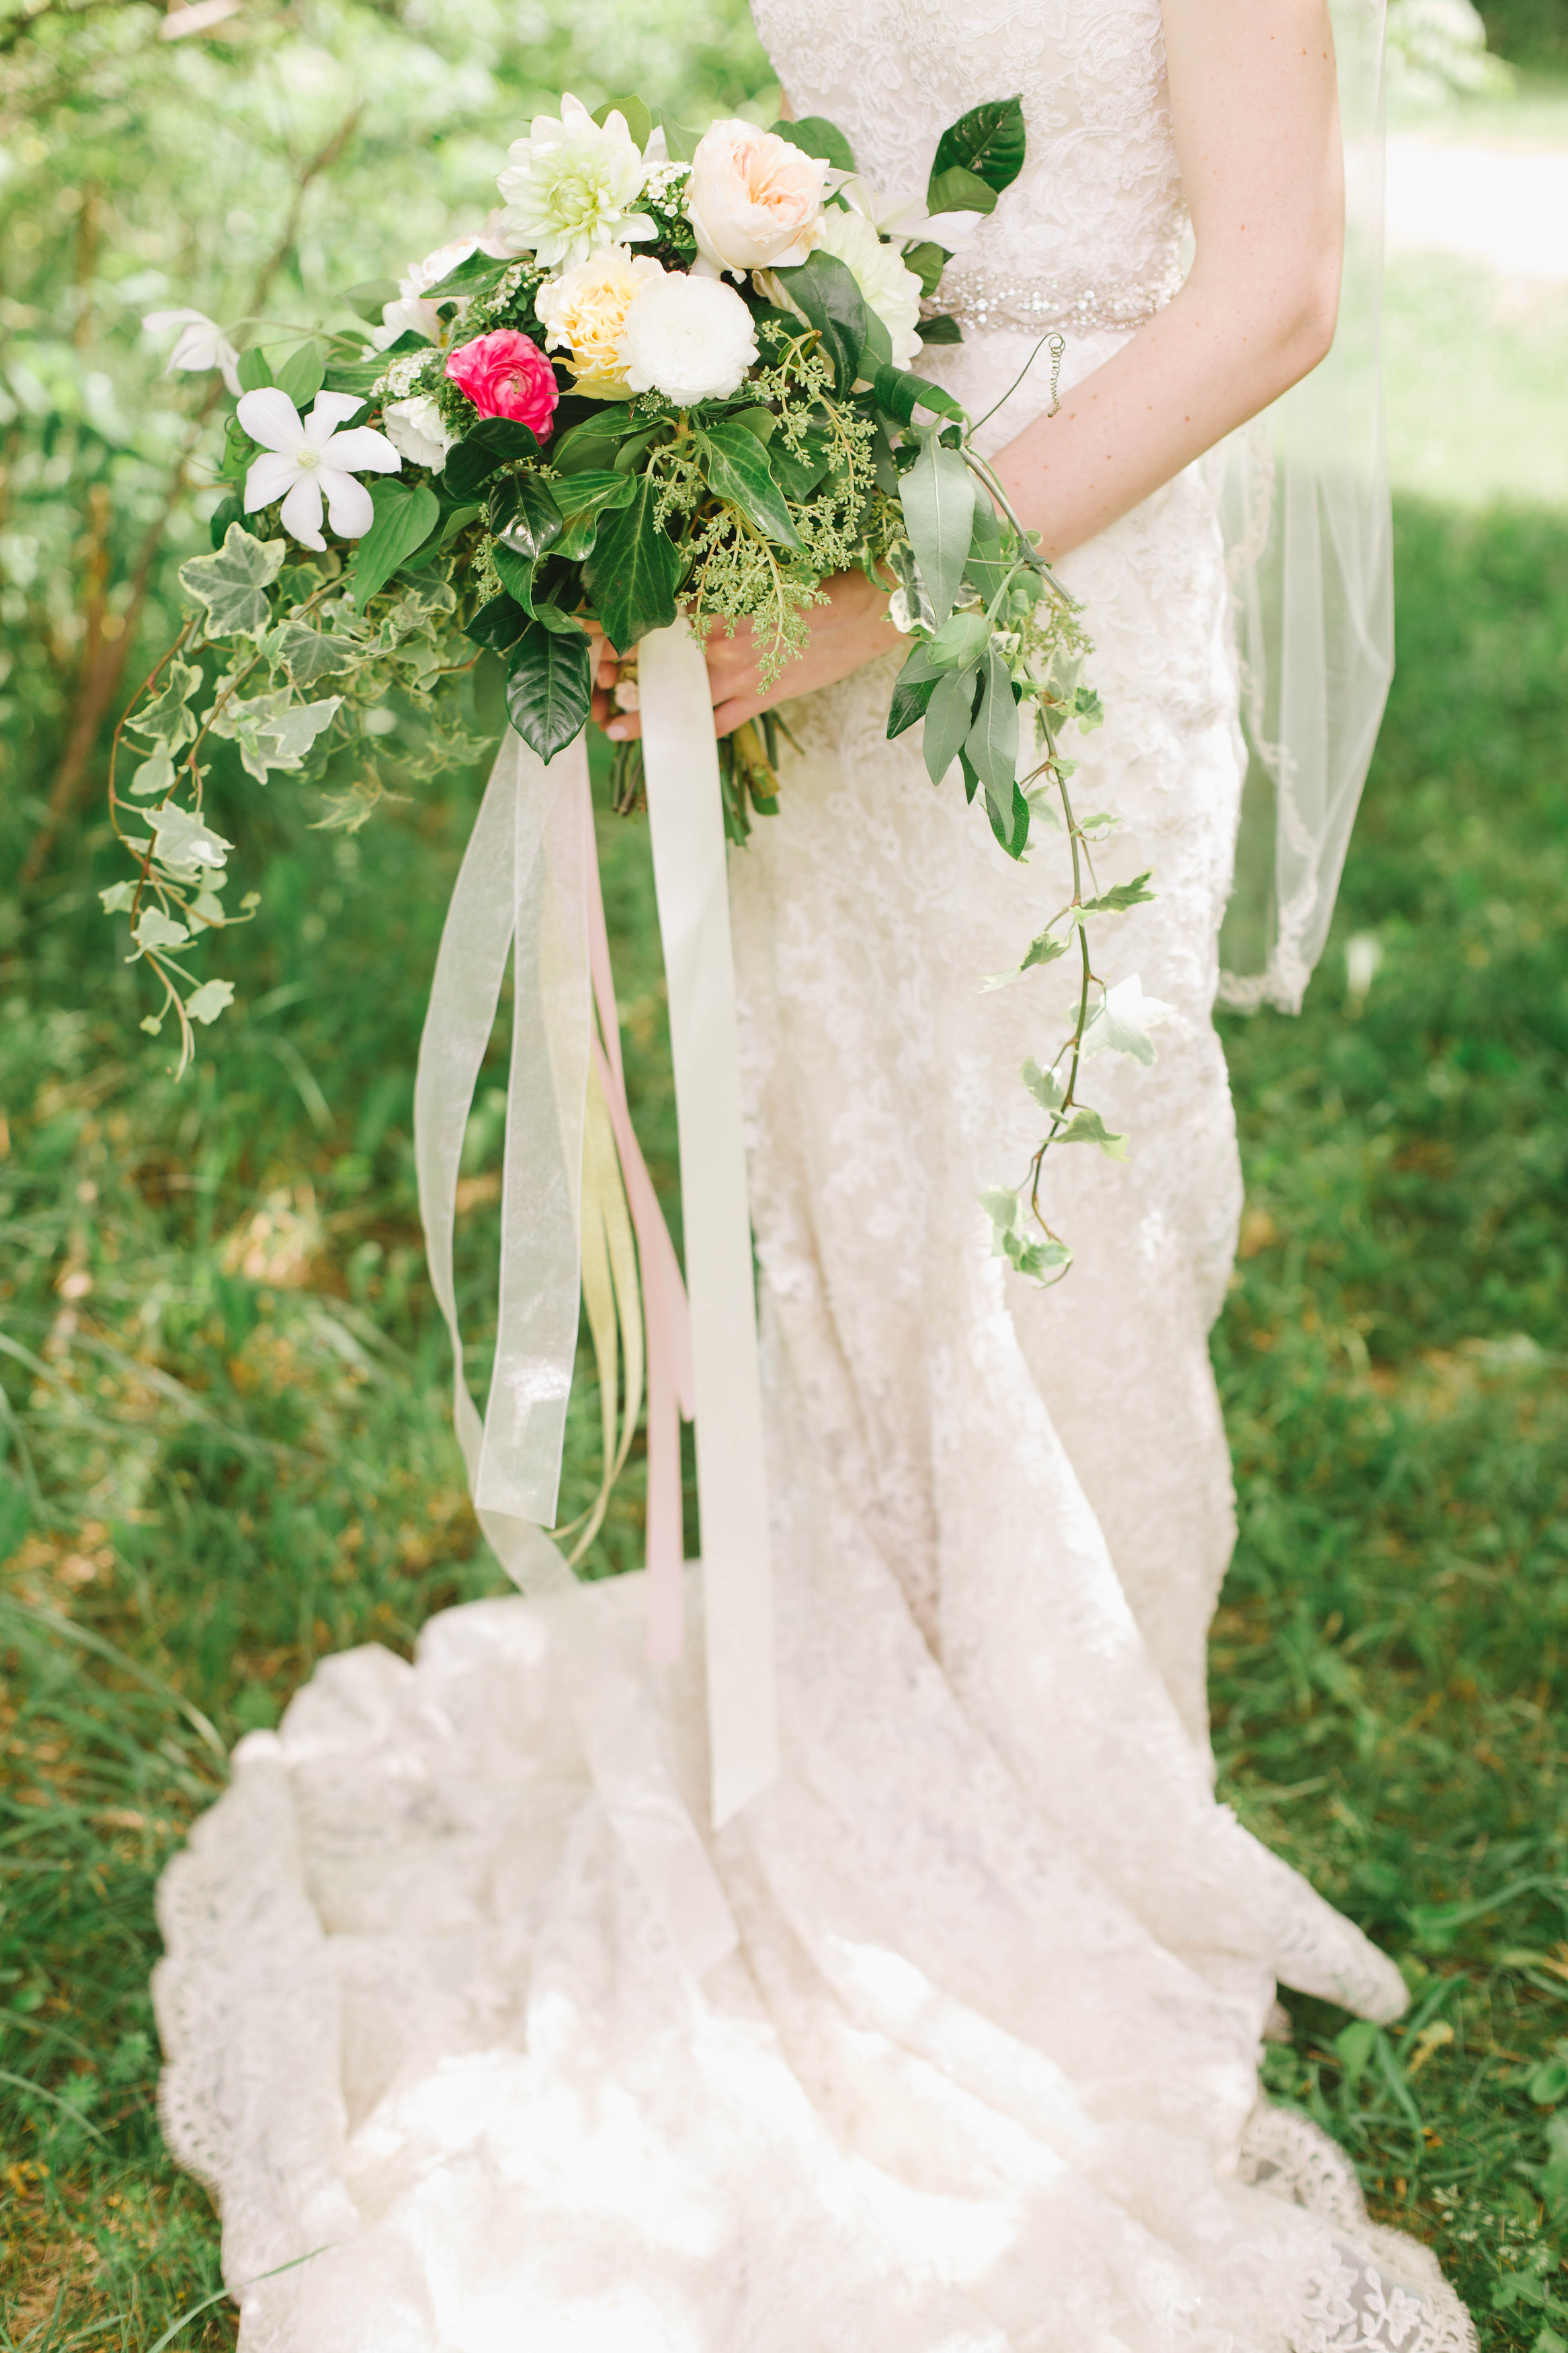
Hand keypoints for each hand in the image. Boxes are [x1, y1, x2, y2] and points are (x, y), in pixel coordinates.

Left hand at [589, 570, 903, 742]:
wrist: (863, 612)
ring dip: (645, 718)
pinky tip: (673, 738)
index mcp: (716, 609)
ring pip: (682, 703)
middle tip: (596, 687)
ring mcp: (742, 676)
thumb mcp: (758, 582)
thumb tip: (676, 606)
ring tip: (614, 729)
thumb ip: (715, 598)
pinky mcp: (764, 697)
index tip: (588, 640)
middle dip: (621, 678)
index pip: (652, 624)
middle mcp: (722, 645)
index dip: (615, 633)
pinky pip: (719, 722)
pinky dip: (694, 731)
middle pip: (657, 667)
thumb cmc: (811, 588)